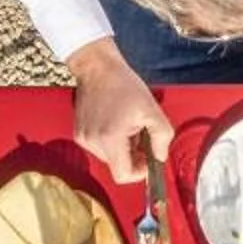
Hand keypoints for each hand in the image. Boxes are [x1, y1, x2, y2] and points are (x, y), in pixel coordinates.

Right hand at [66, 38, 169, 182]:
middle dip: (133, 156)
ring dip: (122, 148)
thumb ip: (162, 137)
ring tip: (127, 126)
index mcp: (110, 138)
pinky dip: (111, 141)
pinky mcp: (80, 134)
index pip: (123, 175)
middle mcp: (93, 142)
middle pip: (118, 166)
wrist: (98, 68)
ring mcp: (84, 138)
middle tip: (141, 134)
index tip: (147, 160)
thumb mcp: (152, 110)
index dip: (140, 172)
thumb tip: (160, 156)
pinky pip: (100, 148)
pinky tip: (115, 123)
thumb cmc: (123, 85)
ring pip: (110, 158)